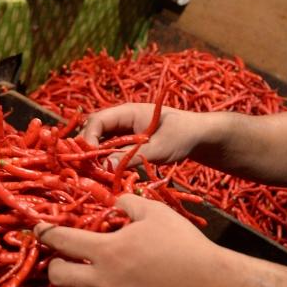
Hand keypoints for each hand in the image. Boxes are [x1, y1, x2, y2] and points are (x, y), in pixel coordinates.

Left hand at [34, 193, 227, 286]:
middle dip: (54, 267)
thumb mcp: (156, 213)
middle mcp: (102, 281)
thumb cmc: (183, 245)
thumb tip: (115, 201)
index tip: (37, 228)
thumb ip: (129, 204)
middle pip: (57, 278)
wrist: (209, 286)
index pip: (61, 240)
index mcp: (106, 250)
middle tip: (64, 261)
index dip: (45, 232)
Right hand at [81, 103, 223, 165]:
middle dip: (87, 149)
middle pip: (93, 130)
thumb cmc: (182, 135)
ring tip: (95, 173)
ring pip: (99, 141)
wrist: (198, 135)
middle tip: (88, 169)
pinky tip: (105, 173)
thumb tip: (104, 166)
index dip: (89, 138)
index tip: (90, 159)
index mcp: (127, 112)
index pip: (97, 121)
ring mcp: (122, 131)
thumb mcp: (159, 149)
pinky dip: (105, 160)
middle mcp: (121, 119)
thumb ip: (131, 157)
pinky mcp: (126, 142)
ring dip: (95, 156)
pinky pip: (108, 149)